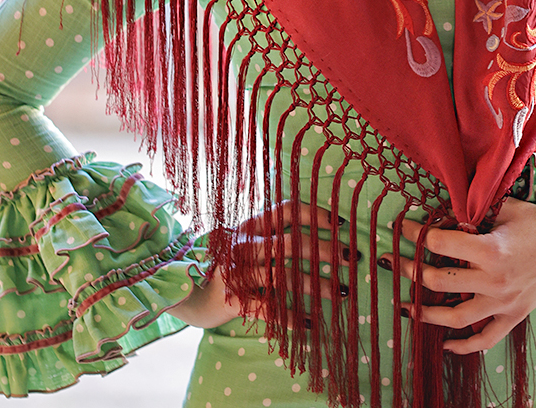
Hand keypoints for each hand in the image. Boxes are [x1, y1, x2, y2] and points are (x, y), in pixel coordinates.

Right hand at [169, 202, 340, 328]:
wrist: (185, 292)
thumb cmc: (226, 265)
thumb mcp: (245, 242)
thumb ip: (272, 236)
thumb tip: (318, 235)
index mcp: (250, 226)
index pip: (286, 210)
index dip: (314, 214)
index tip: (340, 224)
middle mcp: (244, 245)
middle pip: (290, 242)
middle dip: (324, 249)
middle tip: (350, 257)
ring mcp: (237, 272)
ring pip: (283, 276)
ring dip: (316, 285)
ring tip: (340, 292)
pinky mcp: (233, 300)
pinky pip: (269, 309)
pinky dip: (292, 317)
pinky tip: (312, 324)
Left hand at [389, 197, 535, 353]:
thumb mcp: (504, 207)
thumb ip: (473, 213)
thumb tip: (443, 215)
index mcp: (489, 250)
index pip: (439, 244)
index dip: (417, 234)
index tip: (404, 228)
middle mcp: (493, 281)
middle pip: (438, 281)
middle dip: (411, 271)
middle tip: (395, 263)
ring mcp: (503, 303)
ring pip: (456, 317)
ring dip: (427, 314)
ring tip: (405, 306)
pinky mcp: (514, 316)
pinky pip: (486, 338)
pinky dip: (465, 346)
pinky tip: (447, 345)